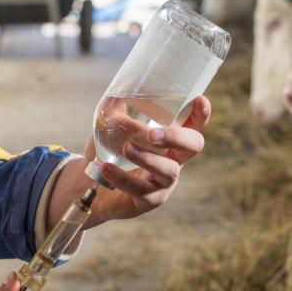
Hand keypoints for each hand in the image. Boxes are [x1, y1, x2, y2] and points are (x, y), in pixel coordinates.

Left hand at [49, 96, 210, 228]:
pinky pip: (141, 190)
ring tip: (125, 149)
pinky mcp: (150, 199)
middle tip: (152, 134)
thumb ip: (117, 106)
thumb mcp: (109, 124)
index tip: (200, 100)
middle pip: (194, 146)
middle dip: (177, 137)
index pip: (194, 124)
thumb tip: (121, 90)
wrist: (89, 185)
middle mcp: (174, 158)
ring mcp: (164, 181)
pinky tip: (106, 168)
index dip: (201, 114)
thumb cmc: (108, 150)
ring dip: (147, 158)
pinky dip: (123, 177)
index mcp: (170, 138)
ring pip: (169, 171)